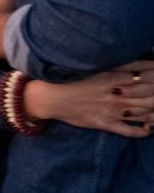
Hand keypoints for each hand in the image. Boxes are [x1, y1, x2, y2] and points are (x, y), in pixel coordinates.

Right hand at [24, 61, 153, 136]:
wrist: (49, 98)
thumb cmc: (67, 78)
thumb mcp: (90, 66)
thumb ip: (111, 64)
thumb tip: (130, 62)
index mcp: (112, 77)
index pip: (143, 73)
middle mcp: (116, 94)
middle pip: (148, 94)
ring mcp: (113, 111)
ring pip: (144, 112)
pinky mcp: (107, 124)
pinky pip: (130, 130)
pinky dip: (142, 131)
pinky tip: (148, 128)